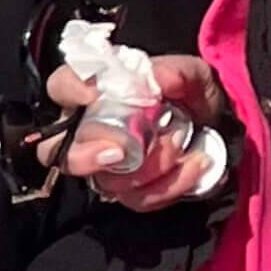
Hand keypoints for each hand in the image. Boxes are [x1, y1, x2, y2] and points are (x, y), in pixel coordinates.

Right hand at [43, 57, 227, 210]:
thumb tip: (161, 78)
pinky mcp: (130, 192)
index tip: (91, 94)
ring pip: (103, 180)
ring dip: (148, 168)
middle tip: (117, 152)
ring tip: (180, 145)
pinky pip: (139, 199)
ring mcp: (106, 166)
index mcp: (93, 95)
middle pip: (55, 151)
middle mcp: (89, 132)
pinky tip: (194, 164)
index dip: (68, 90)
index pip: (60, 87)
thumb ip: (178, 72)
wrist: (215, 131)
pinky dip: (171, 184)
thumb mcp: (191, 76)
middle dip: (83, 156)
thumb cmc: (189, 97)